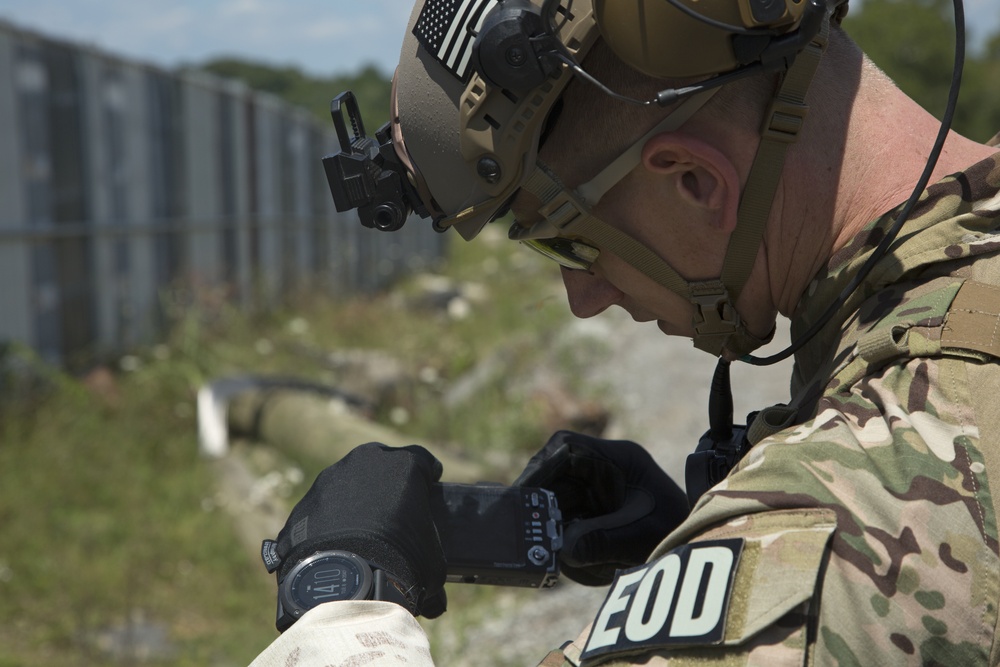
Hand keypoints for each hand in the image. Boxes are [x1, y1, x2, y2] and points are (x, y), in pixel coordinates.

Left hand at [270, 442, 447, 617]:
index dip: (427, 476)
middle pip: (380, 464)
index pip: (423, 461)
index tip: (428, 489)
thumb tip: (434, 600)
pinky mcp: (303, 505)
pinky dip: (327, 526)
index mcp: (403, 465)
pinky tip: (334, 551)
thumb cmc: (401, 562)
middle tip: (393, 512)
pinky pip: (320, 513)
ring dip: (352, 504)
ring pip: (345, 485)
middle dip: (386, 483)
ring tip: (359, 537)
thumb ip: (431, 562)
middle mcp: (364, 461)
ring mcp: (328, 480)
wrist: (347, 581)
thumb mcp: (431, 563)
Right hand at [515, 430, 688, 585]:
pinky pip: (562, 522)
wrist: (692, 552)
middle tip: (526, 526)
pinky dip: (560, 540)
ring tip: (550, 548)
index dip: (541, 466)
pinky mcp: (588, 515)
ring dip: (550, 524)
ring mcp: (592, 493)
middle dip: (540, 500)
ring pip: (554, 500)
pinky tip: (569, 558)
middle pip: (553, 474)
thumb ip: (604, 540)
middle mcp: (600, 471)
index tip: (526, 493)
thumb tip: (564, 549)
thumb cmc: (674, 532)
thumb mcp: (641, 535)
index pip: (567, 447)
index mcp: (618, 459)